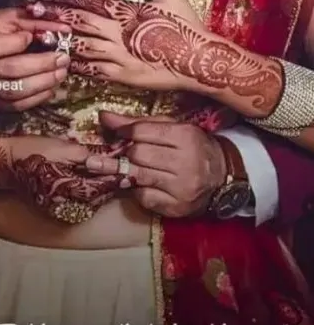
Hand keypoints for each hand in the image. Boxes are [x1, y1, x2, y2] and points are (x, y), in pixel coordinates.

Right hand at [0, 7, 71, 110]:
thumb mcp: (7, 18)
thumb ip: (35, 22)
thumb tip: (64, 30)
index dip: (18, 42)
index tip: (32, 36)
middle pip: (10, 70)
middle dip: (42, 65)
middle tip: (63, 59)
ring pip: (14, 91)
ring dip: (42, 84)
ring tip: (60, 74)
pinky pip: (14, 105)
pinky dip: (36, 98)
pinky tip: (50, 89)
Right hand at [7, 135, 125, 216]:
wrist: (4, 162)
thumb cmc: (34, 150)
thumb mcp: (65, 147)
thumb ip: (90, 155)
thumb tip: (112, 155)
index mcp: (70, 188)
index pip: (102, 187)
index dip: (117, 178)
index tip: (129, 171)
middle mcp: (65, 204)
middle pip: (97, 198)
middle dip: (110, 185)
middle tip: (123, 172)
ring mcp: (58, 207)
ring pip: (87, 203)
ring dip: (99, 191)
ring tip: (109, 177)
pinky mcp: (51, 207)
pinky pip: (75, 203)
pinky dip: (85, 194)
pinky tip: (89, 182)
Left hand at [29, 0, 209, 91]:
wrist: (200, 60)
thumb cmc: (186, 25)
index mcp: (126, 10)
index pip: (88, 0)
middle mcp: (117, 32)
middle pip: (77, 22)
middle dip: (52, 17)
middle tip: (31, 12)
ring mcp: (118, 56)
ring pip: (80, 47)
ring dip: (57, 42)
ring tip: (37, 37)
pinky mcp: (121, 76)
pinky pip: (92, 71)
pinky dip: (74, 66)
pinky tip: (60, 63)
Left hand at [84, 112, 226, 217]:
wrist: (221, 177)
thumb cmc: (192, 147)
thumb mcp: (172, 128)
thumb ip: (138, 123)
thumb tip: (104, 117)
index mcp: (185, 136)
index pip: (142, 132)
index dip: (124, 131)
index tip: (119, 133)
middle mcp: (186, 162)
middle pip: (138, 155)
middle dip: (126, 153)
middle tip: (123, 152)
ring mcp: (181, 187)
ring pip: (138, 176)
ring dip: (124, 171)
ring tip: (115, 166)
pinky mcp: (176, 207)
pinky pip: (144, 197)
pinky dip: (137, 190)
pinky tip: (141, 184)